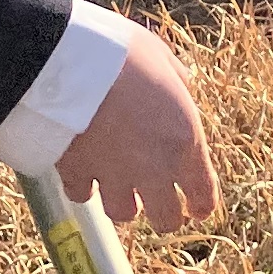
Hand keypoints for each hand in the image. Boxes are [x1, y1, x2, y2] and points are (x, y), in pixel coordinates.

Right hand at [56, 16, 218, 226]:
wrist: (68, 63)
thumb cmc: (122, 54)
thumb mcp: (161, 57)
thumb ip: (176, 79)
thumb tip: (179, 85)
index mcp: (184, 140)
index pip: (203, 194)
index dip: (202, 206)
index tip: (197, 208)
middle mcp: (153, 168)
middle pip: (165, 219)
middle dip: (164, 214)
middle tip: (156, 202)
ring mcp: (113, 176)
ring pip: (123, 213)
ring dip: (123, 202)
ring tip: (118, 185)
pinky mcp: (77, 174)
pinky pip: (82, 195)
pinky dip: (84, 187)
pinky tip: (84, 172)